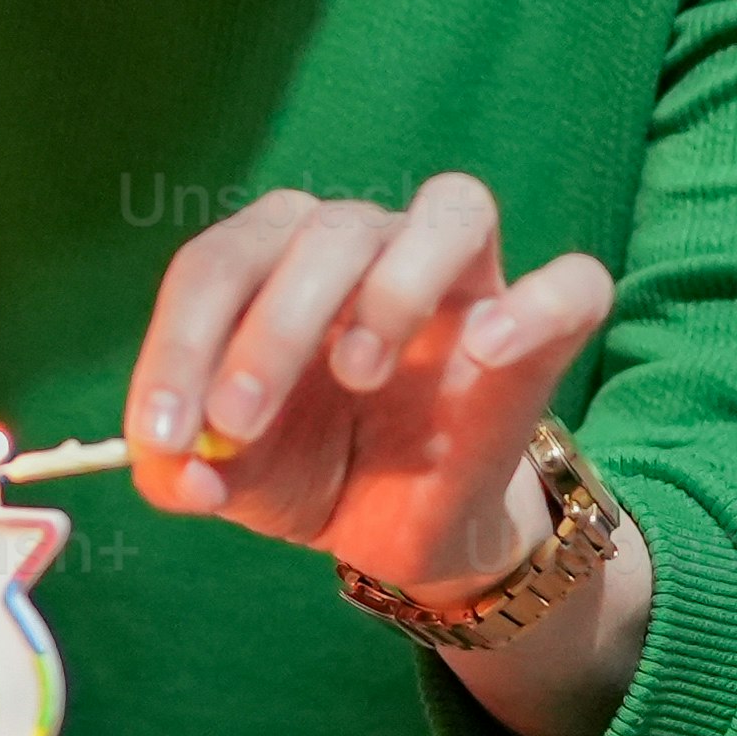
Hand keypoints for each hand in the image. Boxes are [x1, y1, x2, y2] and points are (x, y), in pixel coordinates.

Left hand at [126, 170, 610, 597]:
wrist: (402, 526)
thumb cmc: (309, 470)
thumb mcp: (230, 481)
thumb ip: (182, 471)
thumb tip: (179, 468)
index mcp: (277, 262)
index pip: (219, 263)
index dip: (179, 344)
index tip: (163, 435)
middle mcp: (367, 243)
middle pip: (325, 231)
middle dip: (268, 331)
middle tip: (238, 422)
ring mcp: (463, 275)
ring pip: (452, 208)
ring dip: (394, 287)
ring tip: (357, 374)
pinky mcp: (541, 328)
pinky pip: (573, 284)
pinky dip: (539, 305)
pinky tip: (488, 351)